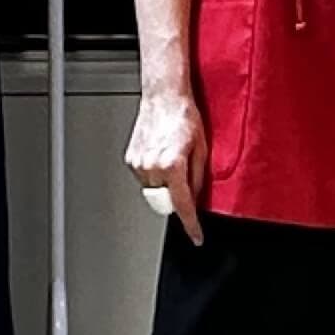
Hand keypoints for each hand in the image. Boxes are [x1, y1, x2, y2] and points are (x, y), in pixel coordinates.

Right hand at [125, 90, 207, 245]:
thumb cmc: (185, 117)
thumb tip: (196, 199)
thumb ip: (199, 179)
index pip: (183, 205)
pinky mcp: (131, 159)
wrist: (164, 98)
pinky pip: (145, 177)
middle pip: (166, 201)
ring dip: (165, 184)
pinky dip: (154, 173)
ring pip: (154, 190)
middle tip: (184, 177)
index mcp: (173, 165)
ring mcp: (139, 164)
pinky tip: (161, 153)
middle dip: (176, 197)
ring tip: (172, 158)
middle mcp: (153, 166)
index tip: (196, 236)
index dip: (191, 225)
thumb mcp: (202, 150)